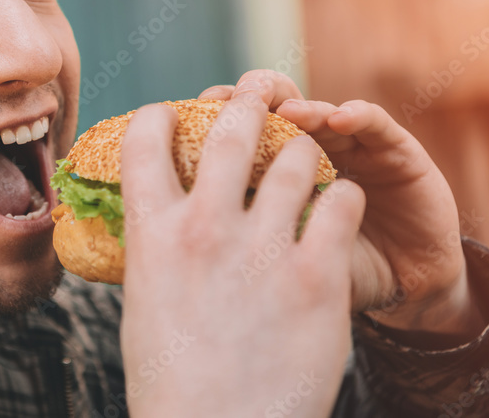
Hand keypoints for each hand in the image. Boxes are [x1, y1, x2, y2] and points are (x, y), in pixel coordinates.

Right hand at [119, 95, 364, 416]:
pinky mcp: (318, 275)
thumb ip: (155, 247)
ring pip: (297, 157)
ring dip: (304, 153)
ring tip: (306, 164)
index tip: (174, 119)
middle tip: (259, 108)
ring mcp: (263, 249)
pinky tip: (339, 209)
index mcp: (152, 232)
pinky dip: (344, 199)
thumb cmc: (172, 378)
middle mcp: (205, 228)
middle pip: (232, 127)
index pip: (144, 135)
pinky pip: (344, 203)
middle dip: (247, 108)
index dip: (160, 116)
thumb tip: (159, 217)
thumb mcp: (143, 300)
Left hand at [200, 70, 484, 337]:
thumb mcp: (282, 260)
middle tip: (234, 98)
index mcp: (272, 169)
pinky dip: (357, 116)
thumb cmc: (333, 272)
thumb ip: (243, 239)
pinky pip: (375, 126)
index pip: (234, 132)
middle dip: (249, 98)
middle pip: (270, 108)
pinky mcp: (395, 150)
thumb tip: (181, 242)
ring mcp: (350, 144)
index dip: (212, 120)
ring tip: (287, 110)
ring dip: (300, 104)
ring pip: (317, 110)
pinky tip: (340, 118)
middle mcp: (307, 147)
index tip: (189, 116)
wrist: (404, 288)